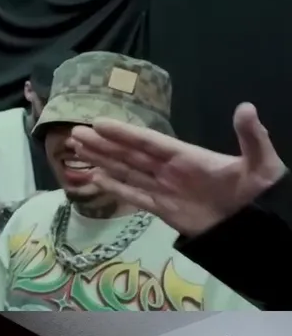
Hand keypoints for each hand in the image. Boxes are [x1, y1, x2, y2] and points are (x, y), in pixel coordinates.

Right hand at [70, 103, 286, 235]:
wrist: (259, 229)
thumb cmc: (260, 194)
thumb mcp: (261, 163)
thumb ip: (251, 137)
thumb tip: (246, 107)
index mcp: (187, 156)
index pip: (148, 142)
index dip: (124, 133)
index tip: (99, 123)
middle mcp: (170, 170)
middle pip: (129, 154)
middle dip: (102, 144)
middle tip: (74, 132)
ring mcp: (165, 190)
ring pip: (126, 172)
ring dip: (102, 161)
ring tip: (77, 149)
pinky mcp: (164, 211)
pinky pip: (134, 197)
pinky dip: (114, 188)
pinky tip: (96, 179)